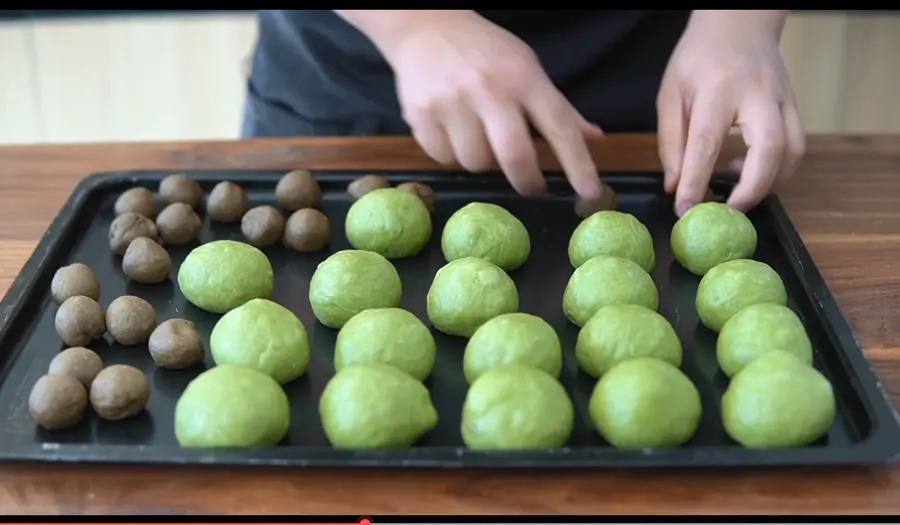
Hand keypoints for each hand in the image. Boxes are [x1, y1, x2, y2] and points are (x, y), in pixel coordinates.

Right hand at [383, 12, 604, 197]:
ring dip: (483, 161)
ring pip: (476, 163)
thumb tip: (593, 137)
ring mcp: (450, 102)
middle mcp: (487, 89)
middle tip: (531, 185)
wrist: (426, 27)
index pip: (558, 126)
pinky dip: (452, 155)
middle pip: (513, 155)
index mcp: (523, 78)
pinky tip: (453, 133)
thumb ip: (558, 108)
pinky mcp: (420, 114)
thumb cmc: (485, 52)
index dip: (577, 164)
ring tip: (480, 139)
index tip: (589, 191)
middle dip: (527, 180)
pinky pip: (443, 159)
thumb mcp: (527, 68)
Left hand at [657, 10, 805, 215]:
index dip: (696, 181)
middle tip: (727, 212)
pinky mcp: (795, 106)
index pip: (706, 142)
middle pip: (768, 150)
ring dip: (768, 184)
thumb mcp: (671, 93)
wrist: (738, 24)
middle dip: (749, 190)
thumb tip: (674, 185)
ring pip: (792, 152)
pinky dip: (779, 170)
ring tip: (737, 194)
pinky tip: (750, 172)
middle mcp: (757, 95)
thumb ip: (671, 141)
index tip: (685, 208)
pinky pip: (797, 147)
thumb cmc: (699, 58)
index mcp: (718, 89)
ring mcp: (782, 100)